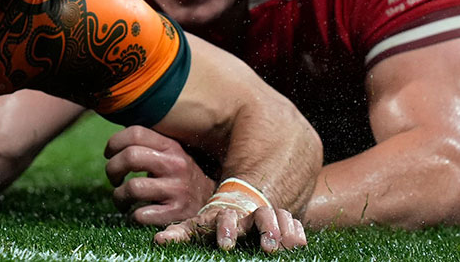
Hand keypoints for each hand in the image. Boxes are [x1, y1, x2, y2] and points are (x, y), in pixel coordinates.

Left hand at [104, 125, 214, 224]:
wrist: (214, 201)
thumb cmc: (181, 176)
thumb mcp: (171, 153)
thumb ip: (149, 144)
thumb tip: (115, 142)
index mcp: (171, 145)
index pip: (135, 133)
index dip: (114, 143)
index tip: (109, 154)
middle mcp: (176, 164)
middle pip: (130, 157)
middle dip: (112, 169)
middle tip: (114, 178)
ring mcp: (177, 189)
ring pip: (132, 187)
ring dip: (118, 196)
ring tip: (121, 199)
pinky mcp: (177, 213)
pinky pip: (142, 214)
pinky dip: (132, 215)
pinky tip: (135, 214)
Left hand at [155, 205, 307, 252]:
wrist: (236, 211)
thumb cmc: (213, 226)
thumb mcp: (196, 229)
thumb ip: (180, 233)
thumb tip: (158, 240)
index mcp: (225, 218)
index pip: (225, 220)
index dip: (226, 231)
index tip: (225, 246)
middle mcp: (248, 217)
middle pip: (260, 216)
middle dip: (266, 229)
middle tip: (268, 248)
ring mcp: (266, 219)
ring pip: (279, 217)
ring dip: (284, 229)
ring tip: (290, 246)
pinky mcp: (281, 226)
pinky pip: (293, 223)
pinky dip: (297, 231)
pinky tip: (301, 243)